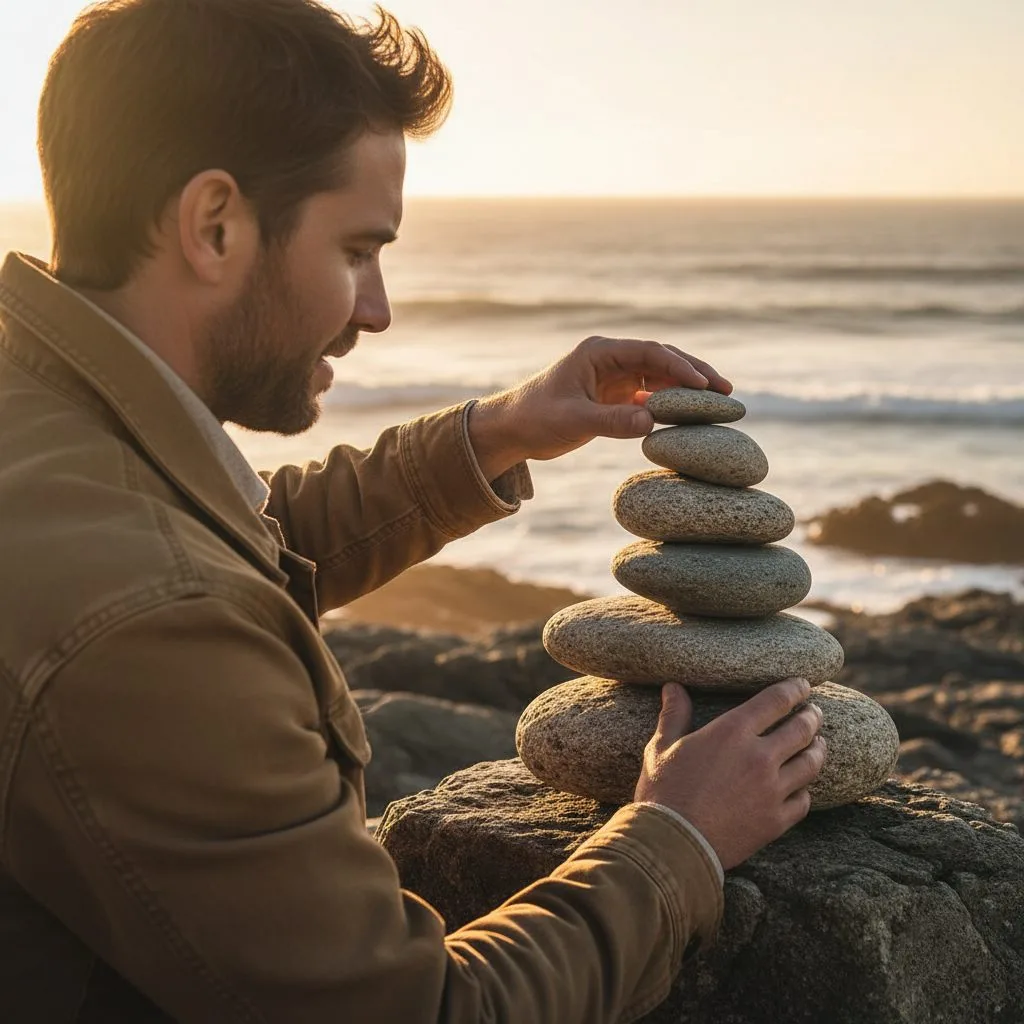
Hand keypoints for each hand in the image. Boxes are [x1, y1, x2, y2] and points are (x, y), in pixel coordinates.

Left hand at [467, 336, 731, 479]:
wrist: (513, 430)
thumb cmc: (536, 419)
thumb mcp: (573, 421)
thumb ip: (612, 421)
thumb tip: (653, 421)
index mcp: (599, 352)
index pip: (650, 352)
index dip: (680, 367)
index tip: (704, 386)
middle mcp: (611, 359)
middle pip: (663, 360)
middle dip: (695, 374)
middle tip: (727, 391)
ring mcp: (614, 377)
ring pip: (661, 378)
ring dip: (687, 390)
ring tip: (719, 404)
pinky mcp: (615, 396)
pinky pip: (651, 396)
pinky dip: (671, 405)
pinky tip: (690, 418)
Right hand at [633, 678, 825, 870]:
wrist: (674, 844)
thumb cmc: (663, 792)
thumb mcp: (661, 747)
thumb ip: (674, 715)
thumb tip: (673, 686)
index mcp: (732, 732)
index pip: (776, 700)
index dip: (794, 689)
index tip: (802, 685)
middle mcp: (759, 757)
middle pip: (802, 729)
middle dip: (812, 716)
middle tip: (814, 712)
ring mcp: (772, 790)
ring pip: (811, 763)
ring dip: (818, 749)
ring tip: (818, 743)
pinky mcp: (776, 821)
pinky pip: (804, 800)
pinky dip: (805, 789)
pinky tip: (802, 786)